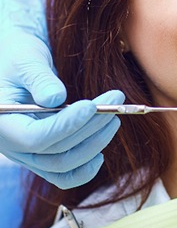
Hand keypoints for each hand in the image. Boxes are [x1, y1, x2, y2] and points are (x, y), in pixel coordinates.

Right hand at [0, 0, 122, 187]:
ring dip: (95, 143)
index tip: (92, 105)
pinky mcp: (44, 153)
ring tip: (114, 116)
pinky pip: (64, 172)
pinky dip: (85, 168)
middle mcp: (13, 145)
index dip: (67, 125)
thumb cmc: (19, 55)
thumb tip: (56, 98)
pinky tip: (101, 152)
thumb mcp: (26, 60)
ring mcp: (28, 153)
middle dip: (91, 128)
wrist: (19, 61)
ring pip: (64, 165)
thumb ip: (39, 78)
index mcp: (2, 123)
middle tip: (116, 101)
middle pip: (56, 152)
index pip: (36, 137)